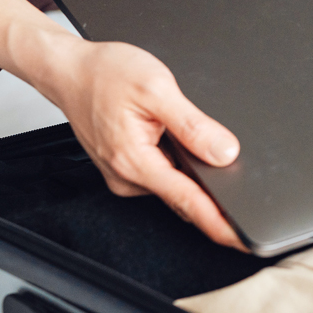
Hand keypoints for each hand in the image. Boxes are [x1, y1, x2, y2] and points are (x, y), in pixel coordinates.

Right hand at [0, 0, 245, 249]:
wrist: (69, 71)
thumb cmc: (104, 75)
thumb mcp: (156, 88)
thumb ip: (193, 124)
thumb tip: (225, 152)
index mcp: (136, 160)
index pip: (189, 202)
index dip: (221, 224)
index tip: (244, 241)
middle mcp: (128, 177)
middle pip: (185, 199)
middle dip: (214, 198)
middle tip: (241, 188)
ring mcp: (124, 176)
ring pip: (174, 186)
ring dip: (194, 176)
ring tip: (198, 142)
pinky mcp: (124, 170)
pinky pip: (161, 176)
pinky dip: (178, 167)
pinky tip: (177, 142)